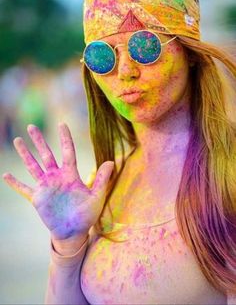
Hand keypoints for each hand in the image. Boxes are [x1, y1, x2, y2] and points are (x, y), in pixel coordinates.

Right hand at [2, 123, 113, 240]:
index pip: (67, 151)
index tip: (62, 124)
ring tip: (17, 140)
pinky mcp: (37, 198)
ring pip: (33, 166)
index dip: (65, 138)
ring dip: (25, 154)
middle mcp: (56, 177)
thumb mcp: (96, 196)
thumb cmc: (86, 214)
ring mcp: (45, 186)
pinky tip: (5, 175)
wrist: (74, 232)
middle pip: (46, 154)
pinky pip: (23, 189)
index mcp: (70, 174)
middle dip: (38, 140)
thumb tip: (111, 161)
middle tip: (31, 126)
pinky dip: (14, 183)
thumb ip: (102, 179)